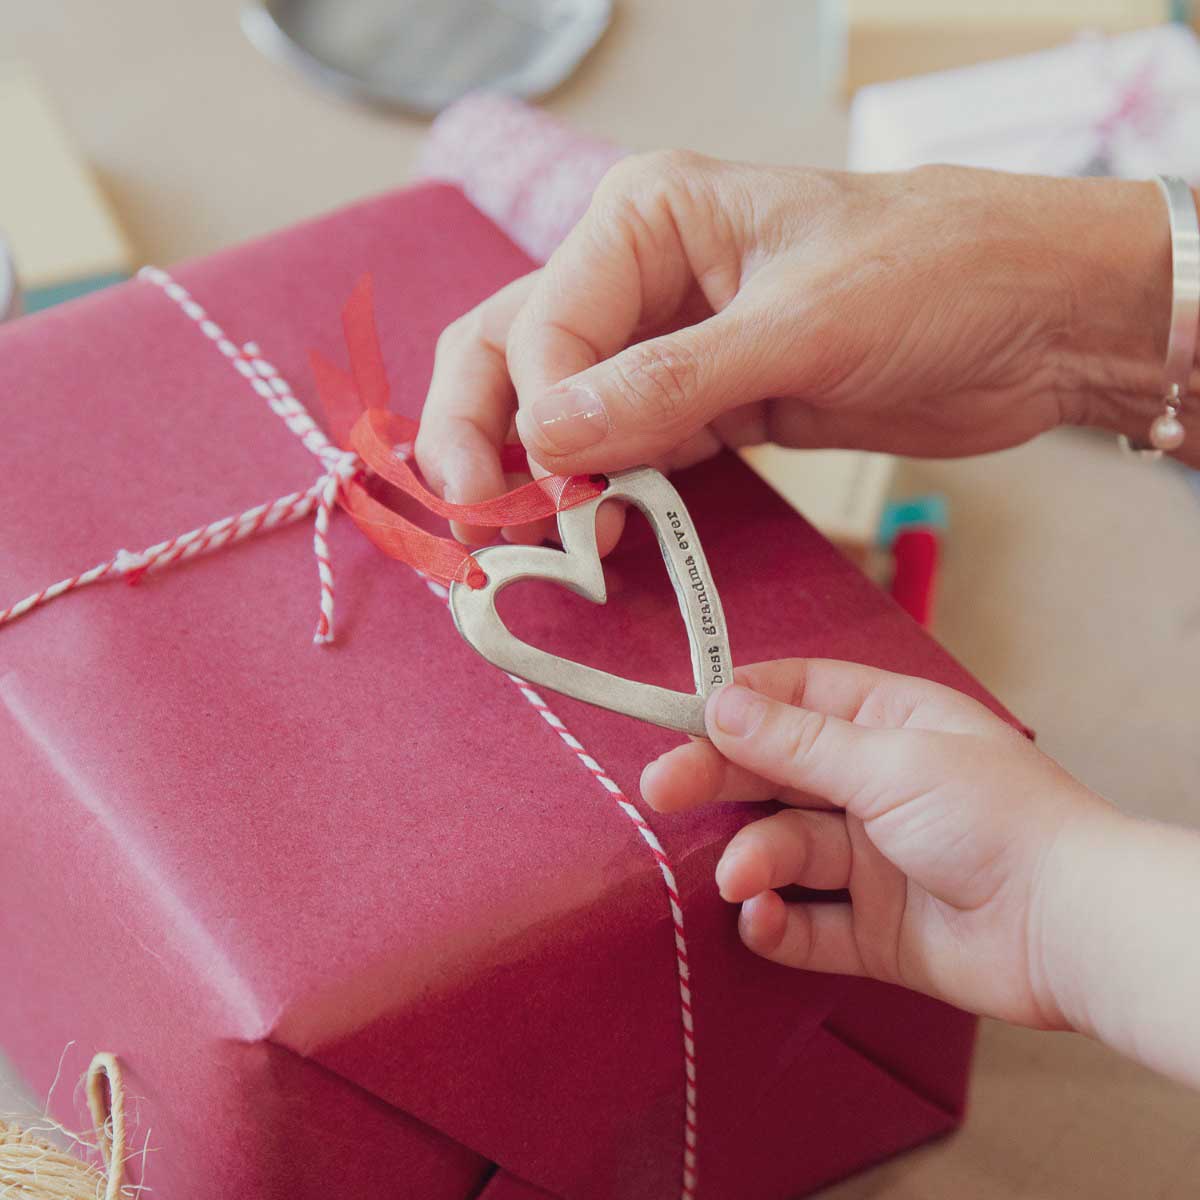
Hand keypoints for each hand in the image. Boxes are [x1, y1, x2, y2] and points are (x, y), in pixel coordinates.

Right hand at [416, 154, 1184, 543]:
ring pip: (562, 411)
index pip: (540, 323)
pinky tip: (606, 528)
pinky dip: (608, 490)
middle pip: (513, 354)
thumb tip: (546, 438)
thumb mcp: (801, 324)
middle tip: (480, 518)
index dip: (529, 411)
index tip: (557, 487)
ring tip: (549, 541)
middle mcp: (640, 275)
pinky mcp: (707, 403)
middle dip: (485, 435)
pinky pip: (628, 448)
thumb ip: (669, 383)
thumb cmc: (938, 276)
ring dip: (543, 476)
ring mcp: (669, 344)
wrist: (1038, 318)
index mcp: (648, 217)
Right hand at [639, 658, 1118, 1029]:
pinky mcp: (873, 930)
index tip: (682, 716)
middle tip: (660, 790)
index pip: (795, 695)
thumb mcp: (886, 763)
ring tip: (739, 878)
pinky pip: (807, 924)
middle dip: (718, 779)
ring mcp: (872, 860)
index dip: (738, 702)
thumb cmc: (993, 816)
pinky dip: (778, 924)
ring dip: (754, 861)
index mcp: (886, 723)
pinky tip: (762, 919)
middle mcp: (873, 785)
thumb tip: (720, 704)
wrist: (1070, 927)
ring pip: (785, 850)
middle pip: (775, 774)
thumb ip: (795, 743)